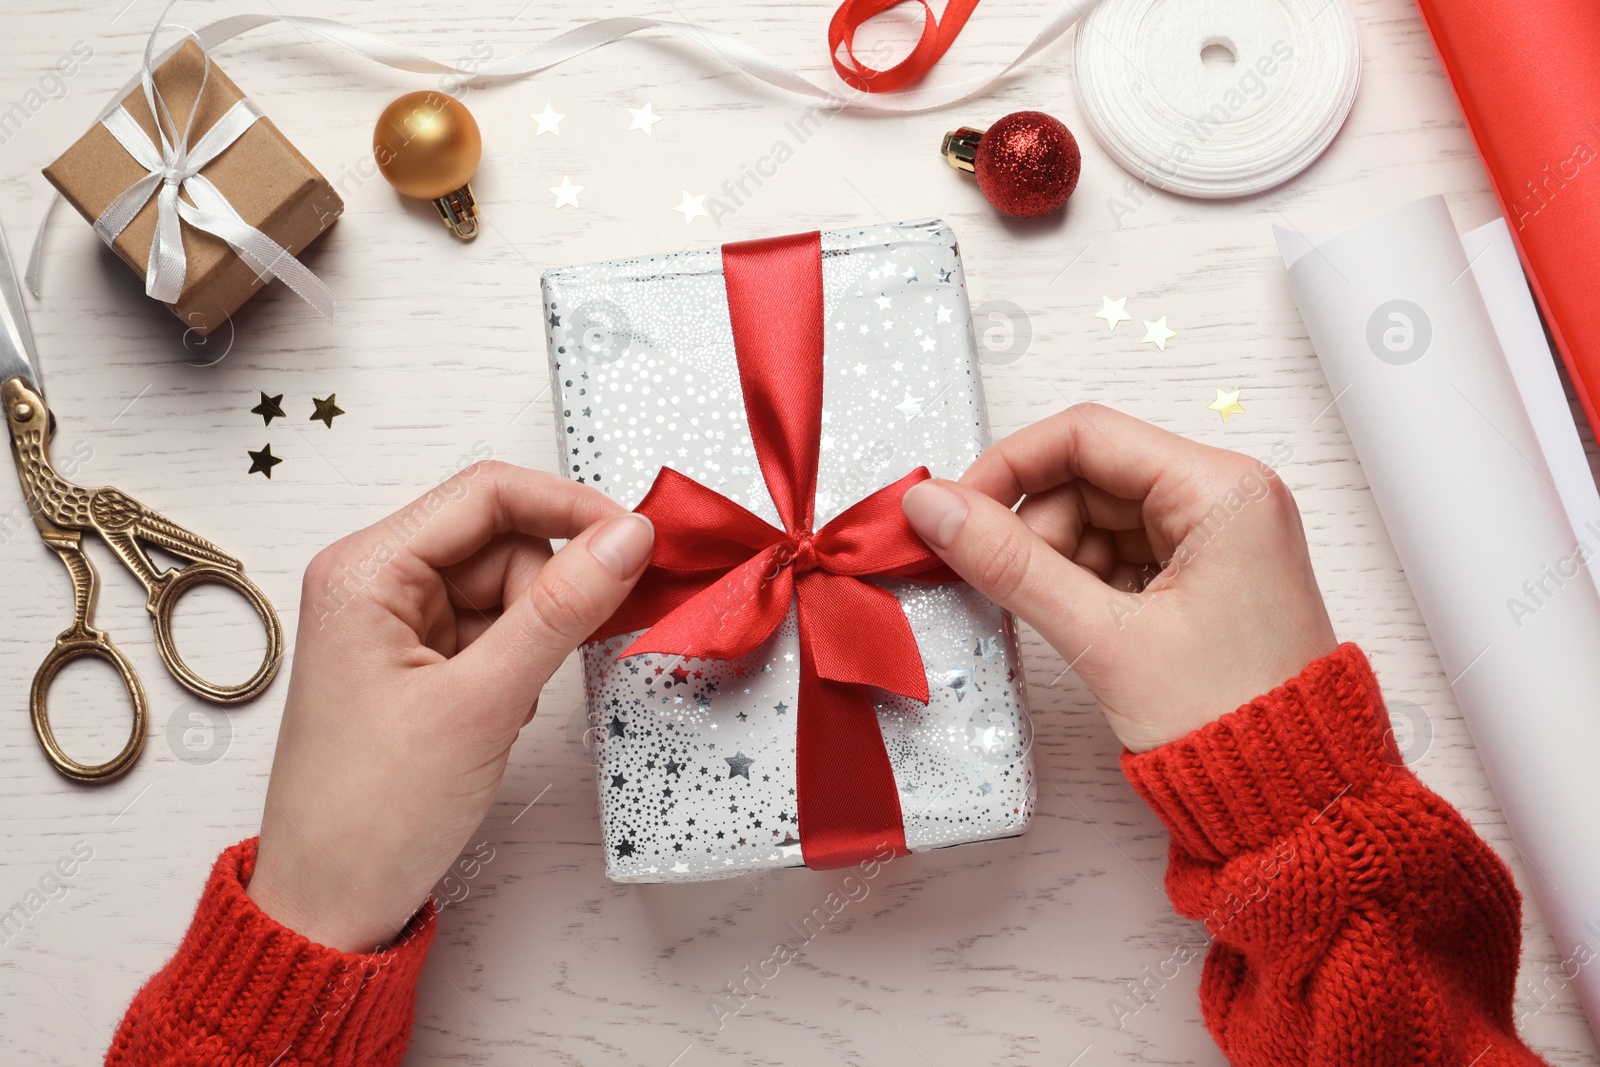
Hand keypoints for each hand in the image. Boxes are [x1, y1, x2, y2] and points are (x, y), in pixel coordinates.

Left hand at [246, 461, 653, 951]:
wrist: (332, 905)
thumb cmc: (369, 815)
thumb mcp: (481, 703)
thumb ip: (559, 610)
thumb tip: (625, 538)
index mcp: (366, 570)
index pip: (486, 493)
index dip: (568, 508)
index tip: (634, 540)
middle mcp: (376, 582)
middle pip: (503, 541)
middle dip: (547, 593)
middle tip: (562, 653)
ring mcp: (396, 623)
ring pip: (507, 588)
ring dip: (532, 636)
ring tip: (507, 704)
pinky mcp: (418, 662)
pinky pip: (495, 630)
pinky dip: (518, 664)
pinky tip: (498, 714)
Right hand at [902, 404, 1336, 751]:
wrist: (1293, 798)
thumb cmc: (1231, 722)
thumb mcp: (1103, 638)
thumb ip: (1010, 565)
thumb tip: (935, 508)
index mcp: (1222, 489)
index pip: (1087, 435)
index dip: (1008, 467)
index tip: (956, 510)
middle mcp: (1228, 496)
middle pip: (1090, 475)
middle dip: (1037, 529)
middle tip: (1005, 584)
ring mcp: (1220, 533)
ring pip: (1100, 515)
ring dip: (1060, 561)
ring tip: (1066, 623)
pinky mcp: (1209, 570)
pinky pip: (1124, 550)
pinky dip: (1088, 581)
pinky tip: (1087, 625)